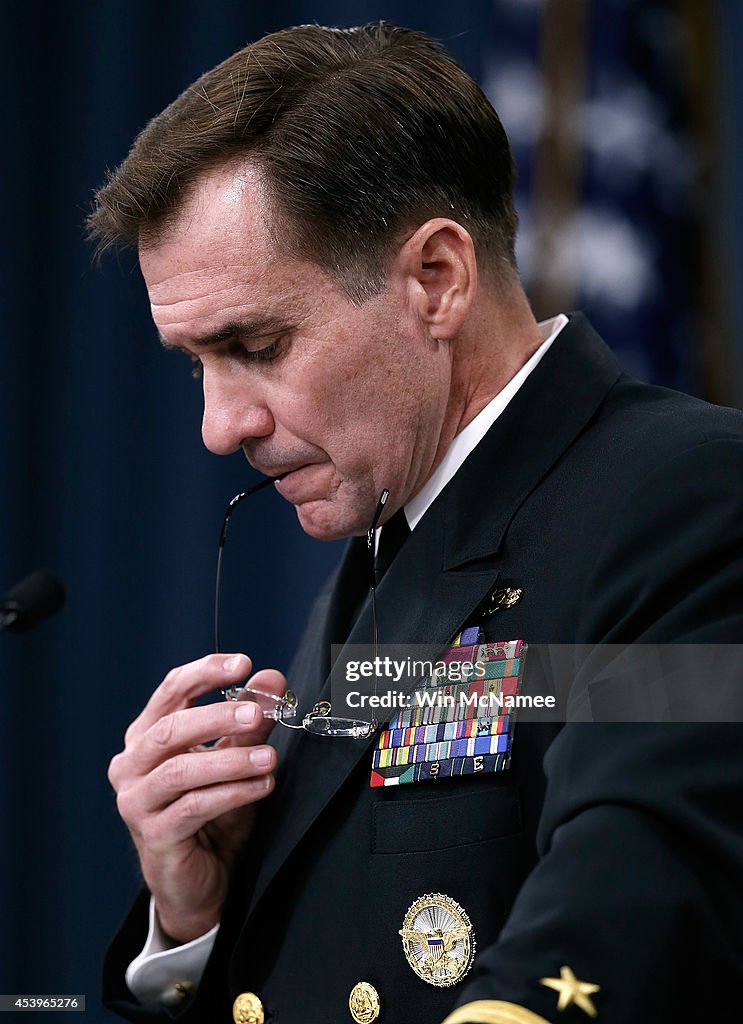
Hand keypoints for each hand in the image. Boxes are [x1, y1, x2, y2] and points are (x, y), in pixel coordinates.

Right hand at [108, 653, 283, 943]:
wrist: (200, 880)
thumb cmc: (212, 813)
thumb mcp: (235, 759)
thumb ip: (250, 721)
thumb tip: (272, 679)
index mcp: (147, 735)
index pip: (171, 689)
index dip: (206, 672)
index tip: (244, 663)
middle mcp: (132, 764)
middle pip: (171, 728)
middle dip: (217, 716)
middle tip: (258, 712)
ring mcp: (137, 802)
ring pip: (180, 770)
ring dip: (230, 760)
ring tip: (269, 756)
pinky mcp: (154, 836)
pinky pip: (193, 807)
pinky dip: (232, 793)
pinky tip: (262, 785)